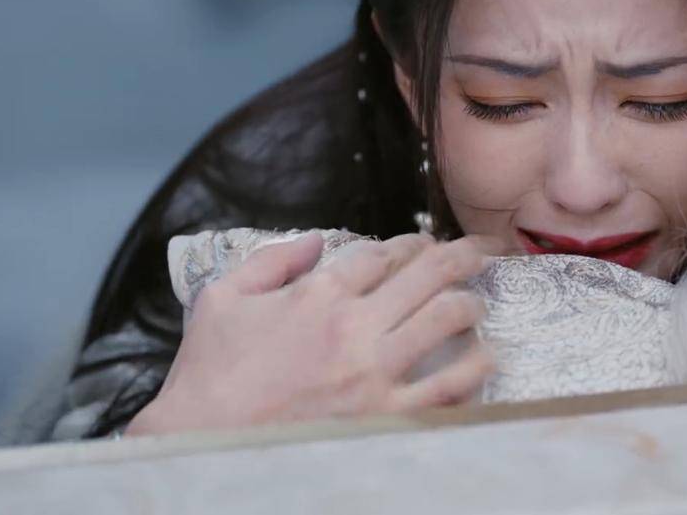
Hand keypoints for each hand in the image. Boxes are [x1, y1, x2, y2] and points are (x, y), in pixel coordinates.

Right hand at [127, 233, 492, 435]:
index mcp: (318, 294)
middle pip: (428, 274)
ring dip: (471, 304)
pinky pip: (446, 389)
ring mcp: (374, 374)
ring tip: (479, 303)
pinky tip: (484, 361)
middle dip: (462, 255)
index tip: (422, 244)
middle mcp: (354, 327)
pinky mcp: (385, 417)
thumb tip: (314, 240)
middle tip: (481, 251)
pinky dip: (472, 371)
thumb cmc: (208, 375)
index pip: (383, 253)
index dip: (409, 243)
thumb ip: (271, 260)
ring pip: (446, 321)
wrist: (202, 446)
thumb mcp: (221, 298)